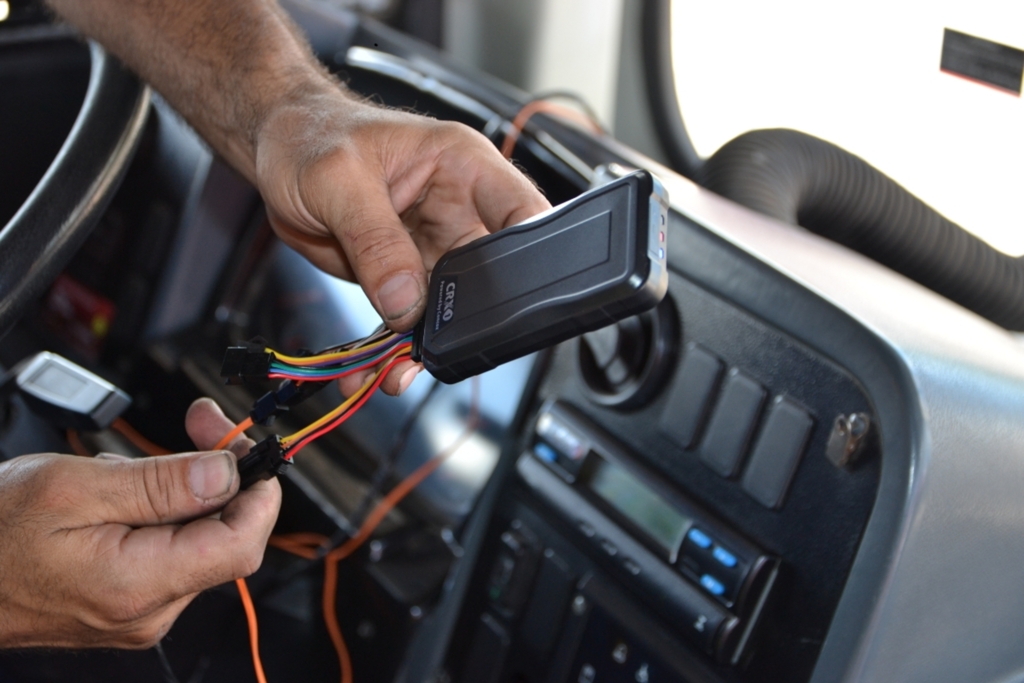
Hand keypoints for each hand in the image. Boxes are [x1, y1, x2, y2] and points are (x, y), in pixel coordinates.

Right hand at [0, 399, 279, 648]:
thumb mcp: (73, 488)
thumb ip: (158, 483)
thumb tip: (226, 473)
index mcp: (138, 585)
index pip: (241, 545)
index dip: (260, 494)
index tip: (251, 450)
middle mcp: (149, 610)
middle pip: (225, 537)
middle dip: (224, 473)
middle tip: (204, 422)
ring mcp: (141, 611)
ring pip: (199, 539)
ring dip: (190, 488)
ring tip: (144, 459)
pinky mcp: (130, 601)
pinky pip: (171, 550)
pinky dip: (166, 510)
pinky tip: (131, 490)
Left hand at [254, 90, 551, 395]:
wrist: (277, 152)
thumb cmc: (311, 137)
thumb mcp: (338, 179)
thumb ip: (375, 240)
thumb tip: (407, 301)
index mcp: (463, 166)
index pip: (521, 211)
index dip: (531, 254)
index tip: (518, 300)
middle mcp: (458, 210)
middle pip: (490, 276)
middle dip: (469, 319)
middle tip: (439, 346)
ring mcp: (433, 247)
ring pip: (449, 310)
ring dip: (424, 345)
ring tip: (394, 370)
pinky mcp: (404, 276)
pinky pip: (409, 322)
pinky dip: (391, 351)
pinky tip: (372, 369)